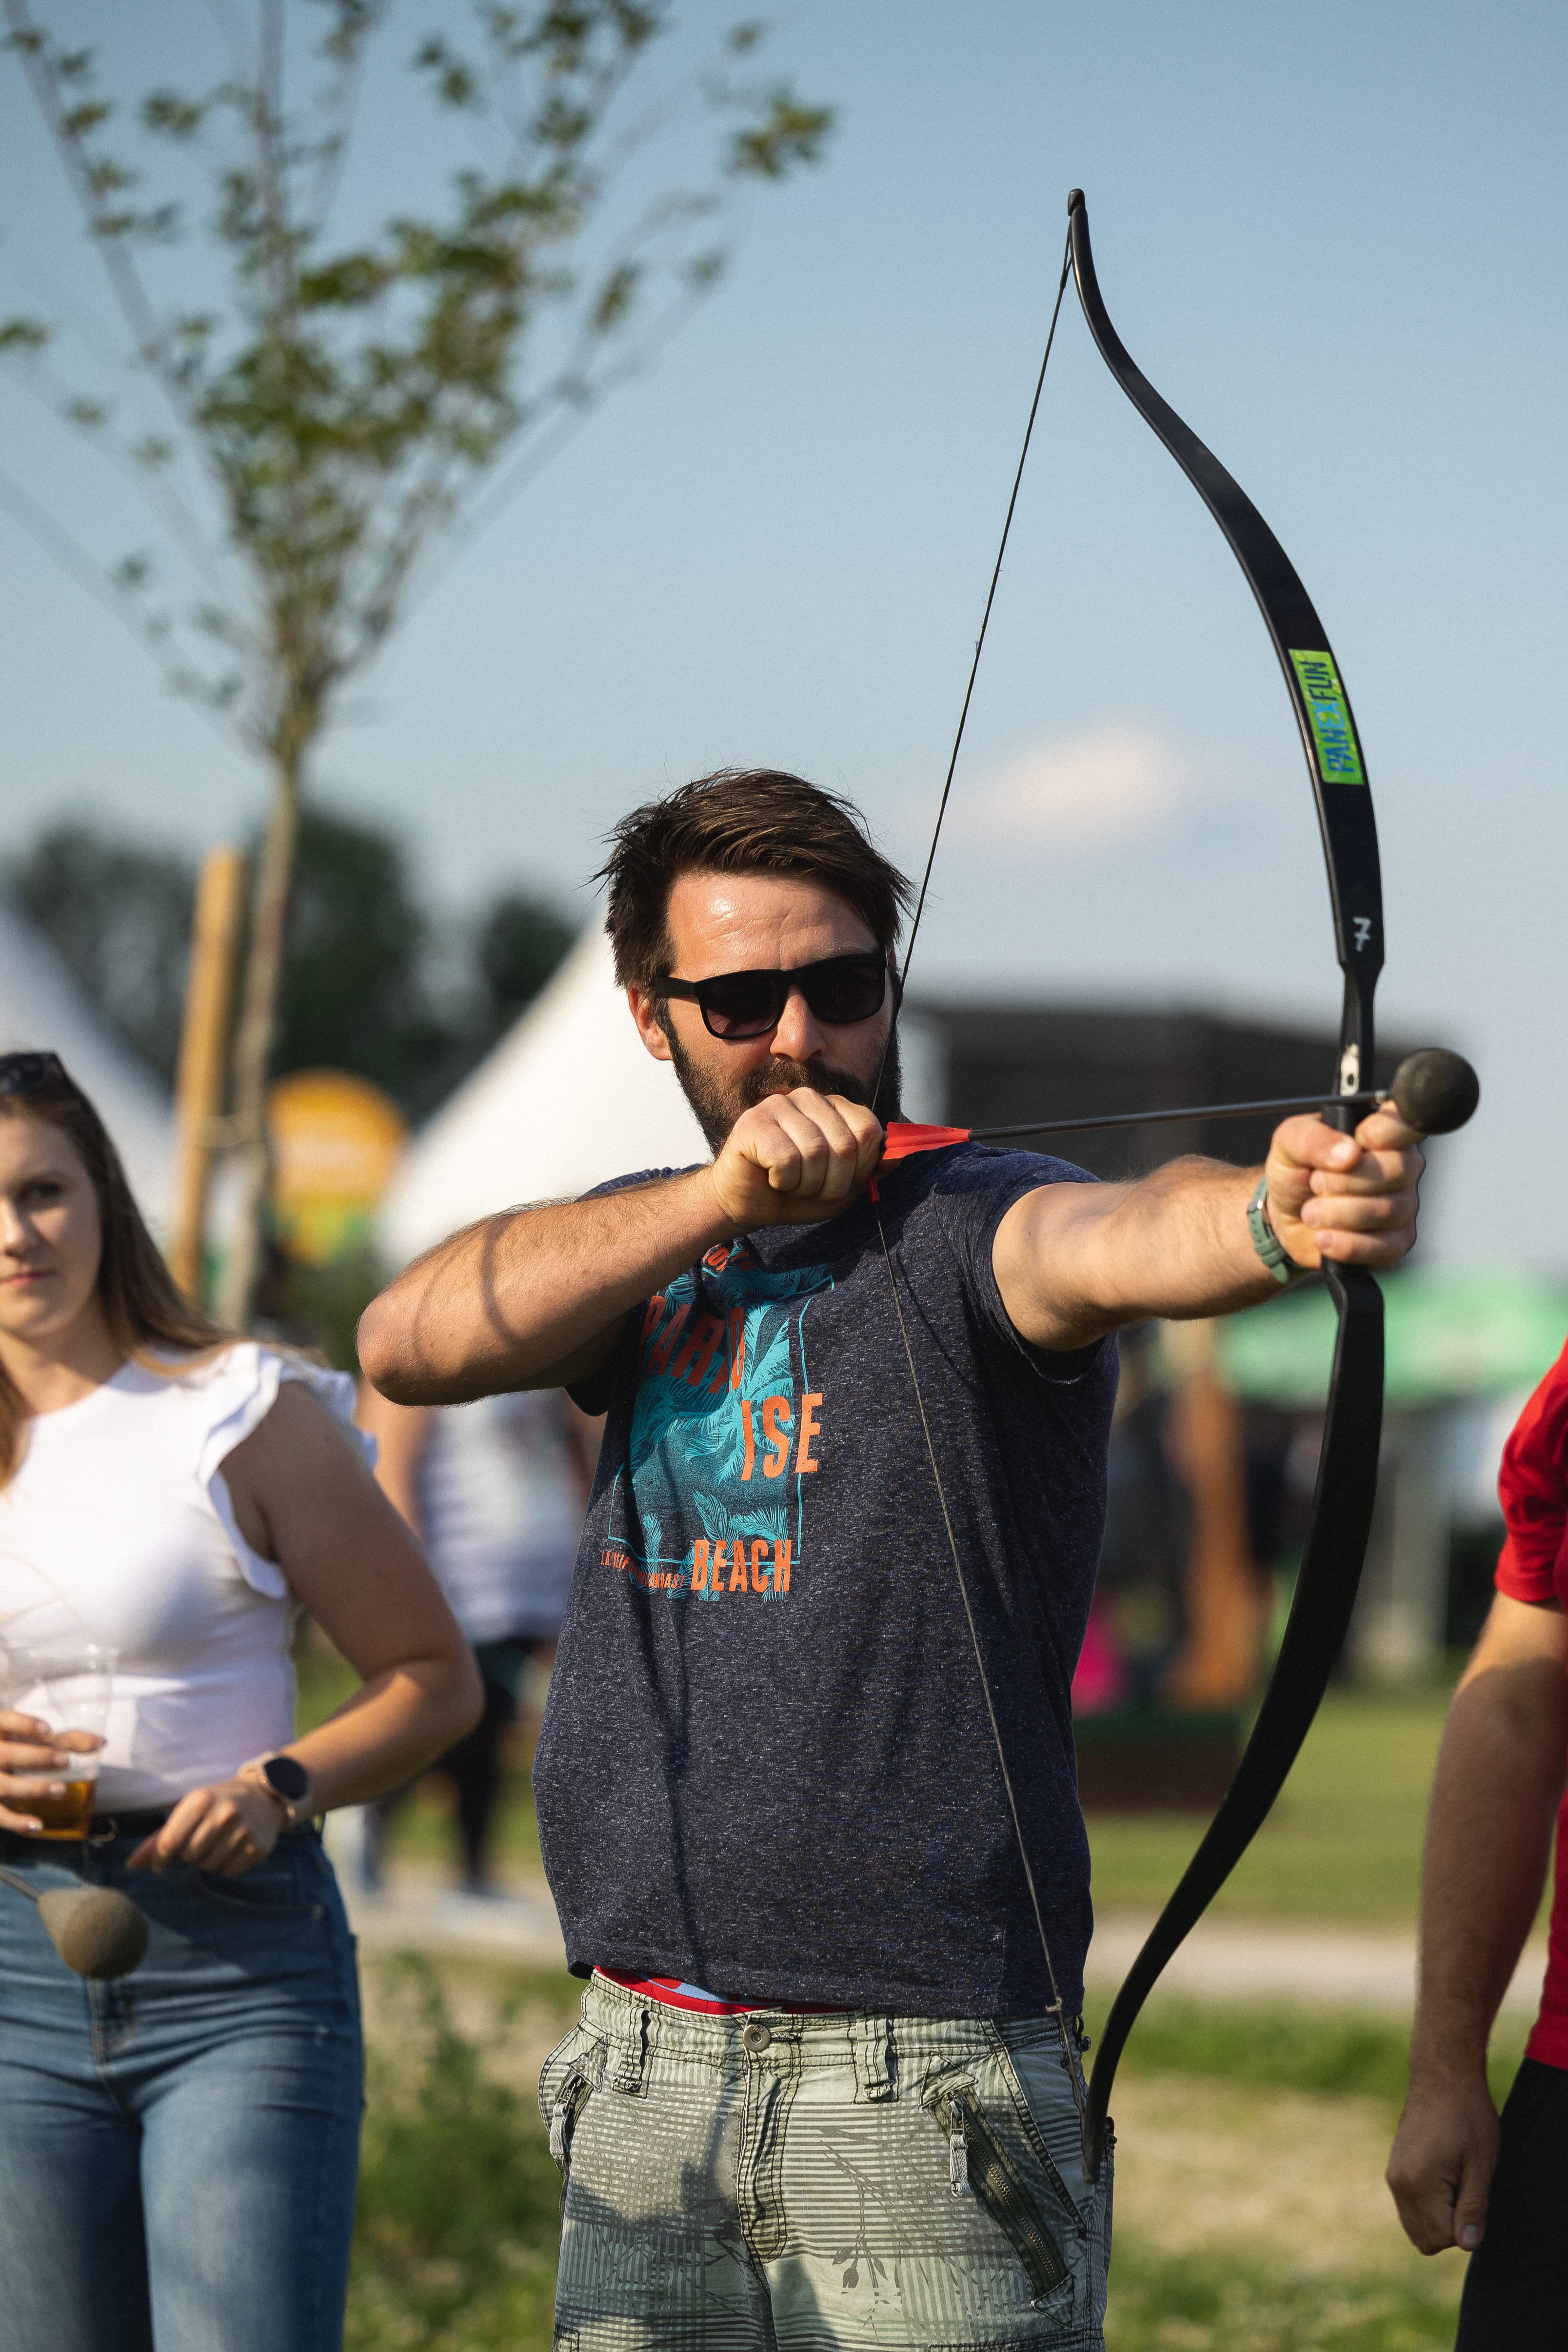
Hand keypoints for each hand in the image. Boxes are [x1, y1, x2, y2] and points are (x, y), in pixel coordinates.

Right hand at [0, 1710, 101, 1834]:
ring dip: (34, 1788)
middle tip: (64, 1760)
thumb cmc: (16, 1749)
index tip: (48, 1730)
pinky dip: (17, 1822)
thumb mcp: (32, 1739)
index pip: (6, 1720)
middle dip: (37, 1757)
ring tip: (61, 1790)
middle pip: (9, 1754)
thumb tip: (101, 1742)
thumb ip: (65, 1739)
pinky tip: (38, 1825)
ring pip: (6, 1785)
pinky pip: (0, 1815)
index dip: (24, 1725)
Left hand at [127, 1778, 281, 1876]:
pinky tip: (232, 1849)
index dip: (161, 1858)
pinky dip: (225, 1866)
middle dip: (188, 1855)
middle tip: (199, 1843)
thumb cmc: (216, 1804)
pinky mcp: (258, 1847)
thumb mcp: (189, 1810)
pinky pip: (228, 1872)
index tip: (161, 1862)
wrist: (263, 1796)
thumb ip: (160, 1837)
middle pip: (189, 1856)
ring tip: (216, 1844)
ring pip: (208, 1866)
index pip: (170, 1842)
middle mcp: (224, 1813)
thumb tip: (131, 1864)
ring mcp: (244, 1830)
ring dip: (207, 1861)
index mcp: (201, 1800)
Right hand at [705, 1088, 882, 1229]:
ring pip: (815, 1152)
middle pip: (845, 1144)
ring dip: (806, 1185)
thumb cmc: (797, 1190)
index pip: (869, 1131)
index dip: (860, 1168)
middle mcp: (810, 1098)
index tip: (839, 1181)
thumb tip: (901, 1153)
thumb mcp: (845, 1185)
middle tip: (811, 1188)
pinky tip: (772, 1178)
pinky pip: (786, 1158)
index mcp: (837, 1107)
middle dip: (832, 1183)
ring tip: (791, 1184)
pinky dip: (783, 1181)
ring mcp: (780, 1105)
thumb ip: (874, 1167)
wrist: (748, 1203)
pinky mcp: (754, 1121)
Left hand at [1259, 1103, 1423, 1270]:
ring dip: (1337, 1213)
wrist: (1283, 1217)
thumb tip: (1349, 1154)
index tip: (1358, 1140)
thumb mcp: (1289, 1143)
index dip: (1385, 1132)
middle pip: (1397, 1171)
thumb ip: (1314, 1139)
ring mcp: (1403, 1206)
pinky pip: (1382, 1247)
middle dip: (1344, 1180)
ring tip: (1311, 1211)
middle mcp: (1401, 1167)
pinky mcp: (1395, 1243)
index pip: (1407, 1124)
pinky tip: (1322, 1237)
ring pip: (1387, 1210)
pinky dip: (1344, 1244)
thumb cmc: (1295, 1171)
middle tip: (1316, 1183)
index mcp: (1382, 1132)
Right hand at [1387, 2074, 1499, 2253]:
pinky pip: (1409, 2209)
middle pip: (1425, 2241)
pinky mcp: (1393, 2170)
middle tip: (1465, 2191)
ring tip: (1455, 2182)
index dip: (1467, 2226)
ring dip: (1438, 2219)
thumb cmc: (1467, 2117)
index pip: (1443, 2238)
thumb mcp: (1480, 2164)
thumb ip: (1473, 2209)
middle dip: (1449, 2229)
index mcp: (1419, 2183)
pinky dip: (1429, 2207)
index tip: (1473, 2192)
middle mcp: (1398, 2183)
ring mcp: (1392, 2176)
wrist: (1442, 2077)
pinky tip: (1444, 2176)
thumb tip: (1468, 2245)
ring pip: (1415, 2228)